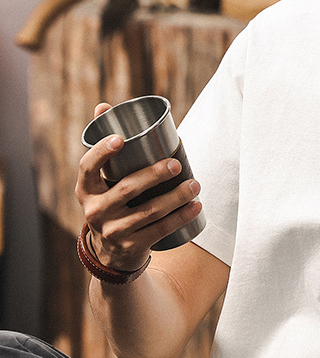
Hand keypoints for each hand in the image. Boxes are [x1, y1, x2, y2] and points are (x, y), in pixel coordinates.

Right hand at [75, 102, 202, 270]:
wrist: (110, 252)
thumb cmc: (112, 203)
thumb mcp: (102, 182)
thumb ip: (106, 147)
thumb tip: (104, 105)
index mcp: (86, 189)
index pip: (88, 167)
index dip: (102, 152)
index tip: (121, 138)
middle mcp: (95, 211)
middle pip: (127, 189)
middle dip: (155, 175)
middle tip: (177, 164)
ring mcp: (113, 231)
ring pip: (149, 211)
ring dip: (177, 197)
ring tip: (196, 185)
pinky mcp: (132, 246)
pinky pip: (161, 230)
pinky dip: (181, 217)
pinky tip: (196, 207)